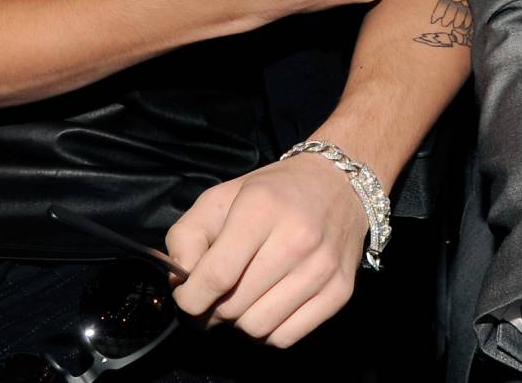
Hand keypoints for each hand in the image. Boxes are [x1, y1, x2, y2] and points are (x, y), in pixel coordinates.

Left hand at [166, 152, 368, 346]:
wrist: (338, 184)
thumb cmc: (273, 193)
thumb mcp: (220, 198)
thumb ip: (187, 236)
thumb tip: (181, 284)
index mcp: (262, 208)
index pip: (216, 276)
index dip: (190, 298)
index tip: (187, 296)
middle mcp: (297, 238)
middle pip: (234, 306)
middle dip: (213, 309)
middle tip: (216, 295)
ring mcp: (322, 267)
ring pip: (258, 328)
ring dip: (240, 322)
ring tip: (243, 298)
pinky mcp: (340, 291)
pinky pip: (286, 337)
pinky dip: (268, 332)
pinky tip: (268, 306)